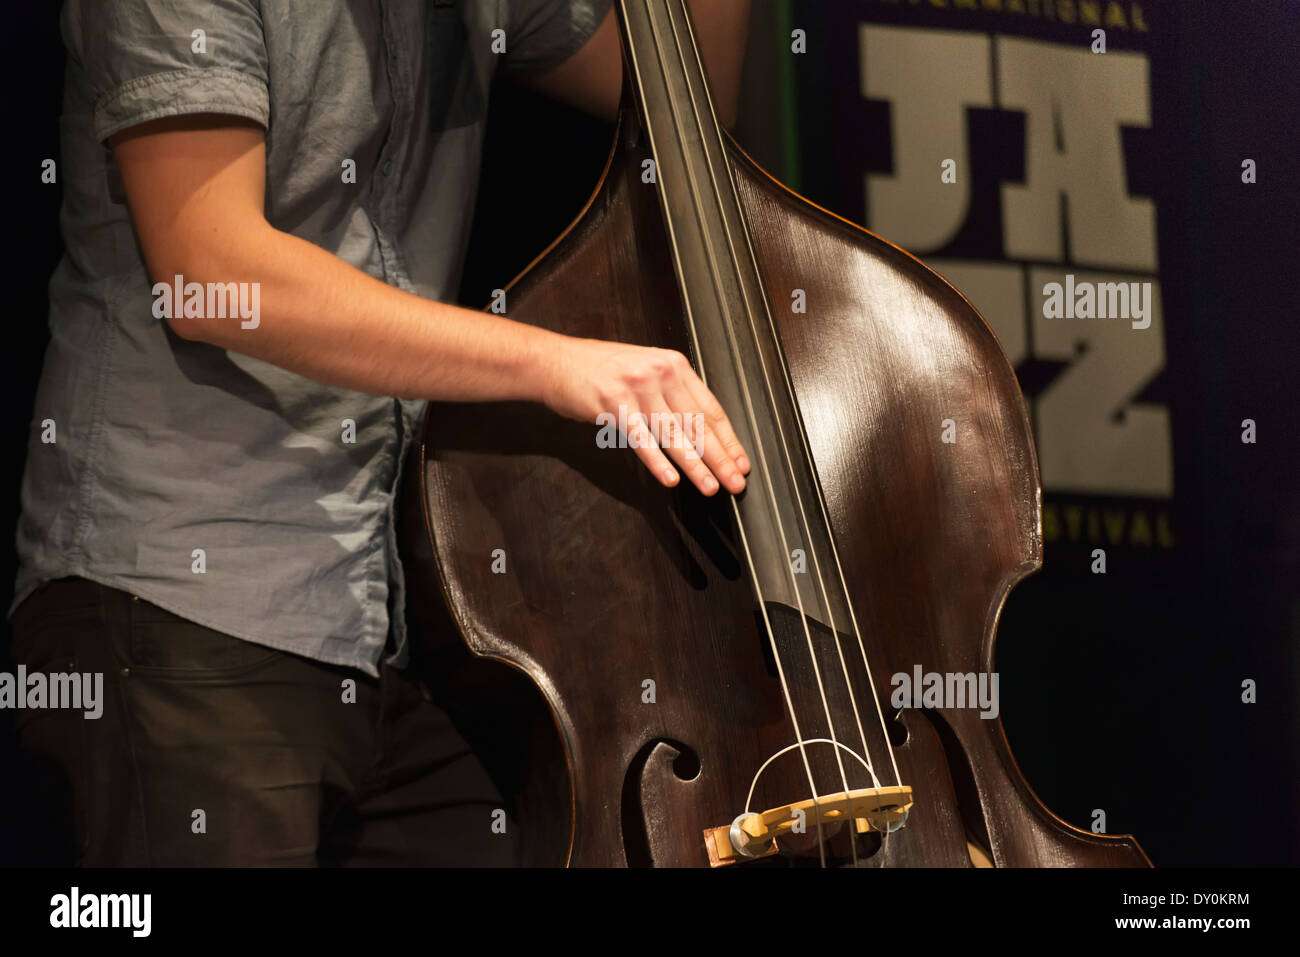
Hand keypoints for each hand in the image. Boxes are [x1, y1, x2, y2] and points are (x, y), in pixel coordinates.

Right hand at [539, 337, 750, 495]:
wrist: (554, 361)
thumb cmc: (598, 370)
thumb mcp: (645, 370)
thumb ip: (672, 394)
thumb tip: (699, 430)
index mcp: (674, 365)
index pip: (710, 408)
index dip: (728, 440)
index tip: (741, 463)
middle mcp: (660, 373)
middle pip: (697, 423)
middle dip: (720, 458)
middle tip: (735, 483)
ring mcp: (637, 388)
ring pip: (673, 434)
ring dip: (695, 465)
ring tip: (710, 487)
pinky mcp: (613, 404)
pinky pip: (641, 439)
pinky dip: (657, 462)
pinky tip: (670, 479)